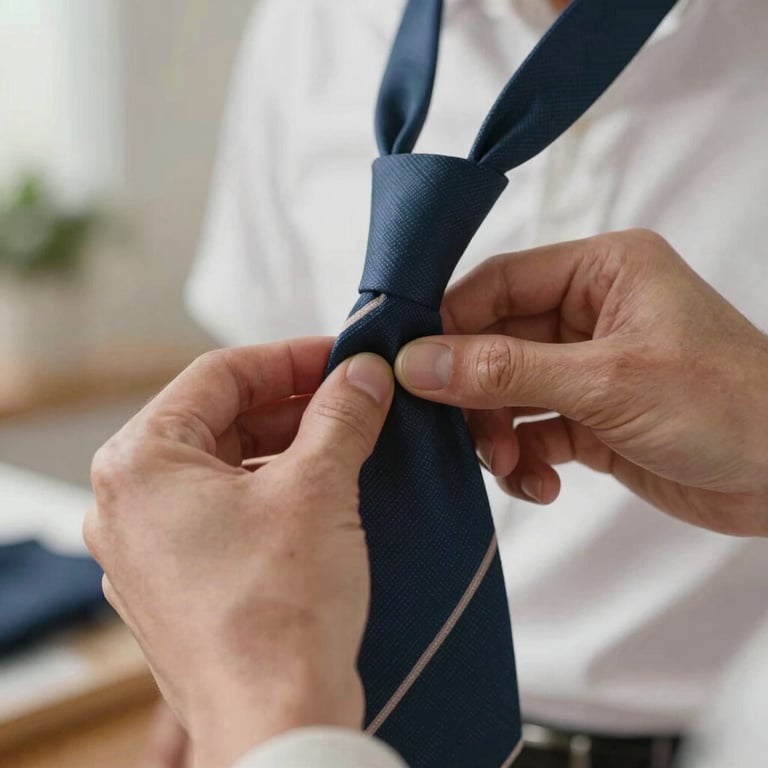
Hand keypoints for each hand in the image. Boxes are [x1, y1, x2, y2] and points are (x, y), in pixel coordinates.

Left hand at [85, 339, 393, 767]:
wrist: (278, 721)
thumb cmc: (278, 611)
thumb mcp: (319, 486)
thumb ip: (341, 415)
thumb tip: (363, 374)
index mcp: (139, 464)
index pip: (218, 374)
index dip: (287, 357)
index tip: (339, 357)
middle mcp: (130, 505)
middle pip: (220, 419)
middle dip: (293, 404)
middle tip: (354, 397)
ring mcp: (151, 549)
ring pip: (226, 467)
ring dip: (289, 447)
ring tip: (350, 439)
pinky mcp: (182, 583)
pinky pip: (228, 512)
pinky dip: (275, 491)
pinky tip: (327, 489)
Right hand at [395, 229, 767, 536]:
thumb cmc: (727, 404)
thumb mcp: (606, 381)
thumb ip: (505, 370)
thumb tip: (418, 362)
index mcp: (600, 271)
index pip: (499, 283)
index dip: (450, 323)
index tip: (411, 368)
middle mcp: (589, 313)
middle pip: (494, 344)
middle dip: (477, 395)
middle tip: (470, 438)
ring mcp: (587, 368)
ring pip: (507, 394)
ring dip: (498, 435)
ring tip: (512, 468)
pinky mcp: (591, 418)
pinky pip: (533, 433)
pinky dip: (526, 462)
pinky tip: (540, 486)